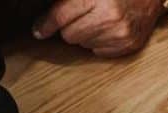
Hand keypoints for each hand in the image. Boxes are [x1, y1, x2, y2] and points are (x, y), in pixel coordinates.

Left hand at [33, 0, 165, 57]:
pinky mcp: (129, 45)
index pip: (60, 17)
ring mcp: (121, 35)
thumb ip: (68, 0)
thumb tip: (43, 20)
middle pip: (69, 35)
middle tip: (80, 15)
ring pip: (83, 44)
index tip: (38, 30)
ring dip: (85, 33)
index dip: (45, 24)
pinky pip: (98, 51)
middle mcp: (110, 18)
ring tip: (98, 19)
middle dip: (69, 26)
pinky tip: (108, 28)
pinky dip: (99, 41)